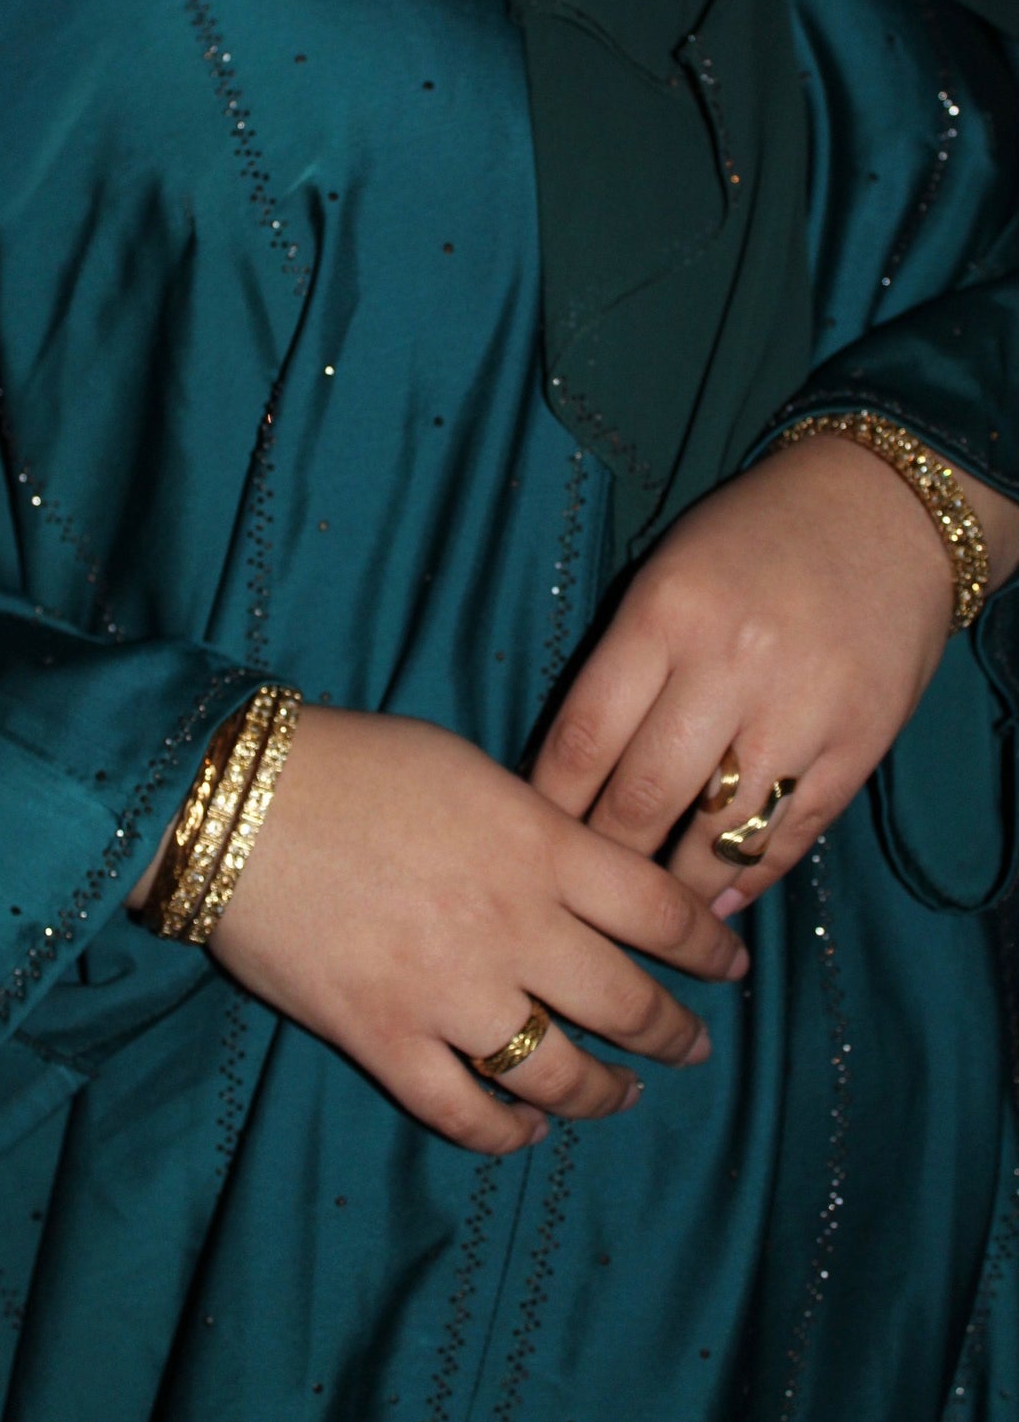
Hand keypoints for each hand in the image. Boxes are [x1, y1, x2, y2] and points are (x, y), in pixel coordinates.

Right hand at [201, 706, 748, 1155]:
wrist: (238, 800)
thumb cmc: (356, 762)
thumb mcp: (468, 765)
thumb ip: (534, 822)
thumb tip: (572, 866)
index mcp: (541, 847)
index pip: (661, 911)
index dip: (710, 948)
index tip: (731, 968)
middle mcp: (514, 927)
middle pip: (625, 1003)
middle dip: (673, 1033)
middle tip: (691, 1047)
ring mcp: (449, 992)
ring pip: (556, 1071)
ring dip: (602, 1093)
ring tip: (619, 1097)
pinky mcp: (384, 1037)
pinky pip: (462, 1110)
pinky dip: (504, 1131)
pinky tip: (525, 1128)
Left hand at [530, 435, 975, 912]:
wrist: (886, 510)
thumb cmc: (754, 538)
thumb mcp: (668, 572)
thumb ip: (624, 663)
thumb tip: (574, 773)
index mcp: (666, 614)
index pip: (585, 736)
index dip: (551, 803)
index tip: (534, 838)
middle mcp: (730, 666)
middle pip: (643, 798)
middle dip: (605, 856)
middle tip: (582, 890)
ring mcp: (800, 712)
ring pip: (716, 836)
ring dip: (674, 889)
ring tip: (646, 911)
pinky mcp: (859, 746)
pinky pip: (790, 836)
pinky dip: (748, 879)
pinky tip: (717, 902)